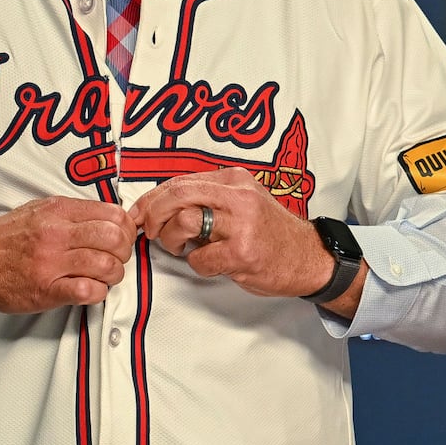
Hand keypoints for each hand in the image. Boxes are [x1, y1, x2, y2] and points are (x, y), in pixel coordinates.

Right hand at [0, 196, 137, 313]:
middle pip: (113, 239)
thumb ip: (72, 212)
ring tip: (105, 276)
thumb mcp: (39, 209)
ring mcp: (51, 262)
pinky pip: (88, 291)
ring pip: (106, 265)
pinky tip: (91, 290)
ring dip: (113, 274)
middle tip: (117, 258)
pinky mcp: (46, 289)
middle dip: (123, 252)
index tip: (123, 237)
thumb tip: (107, 218)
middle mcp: (56, 233)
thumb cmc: (5, 236)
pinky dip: (98, 292)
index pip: (112, 214)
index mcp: (58, 211)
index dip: (126, 228)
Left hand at [128, 167, 335, 298]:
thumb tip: (161, 205)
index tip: (136, 214)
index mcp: (233, 179)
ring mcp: (241, 224)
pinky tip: (211, 264)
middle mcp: (237, 196)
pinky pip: (200, 258)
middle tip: (148, 231)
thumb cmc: (270, 233)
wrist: (309, 258)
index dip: (150, 199)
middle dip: (152, 214)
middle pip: (177, 194)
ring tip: (182, 248)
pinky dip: (197, 265)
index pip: (179, 181)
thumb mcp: (242, 201)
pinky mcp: (242, 252)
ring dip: (172, 240)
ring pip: (184, 222)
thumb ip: (208, 198)